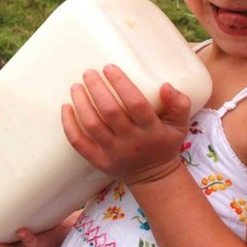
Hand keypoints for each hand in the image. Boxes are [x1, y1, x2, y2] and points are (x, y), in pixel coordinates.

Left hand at [62, 64, 190, 185]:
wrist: (154, 178)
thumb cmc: (164, 143)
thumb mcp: (180, 125)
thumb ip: (180, 103)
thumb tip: (165, 85)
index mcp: (152, 130)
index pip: (136, 103)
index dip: (121, 84)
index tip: (109, 67)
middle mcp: (132, 142)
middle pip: (110, 112)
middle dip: (97, 89)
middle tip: (89, 73)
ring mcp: (113, 153)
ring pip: (93, 125)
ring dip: (81, 103)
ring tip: (76, 86)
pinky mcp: (99, 161)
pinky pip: (79, 143)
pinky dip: (69, 125)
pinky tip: (66, 107)